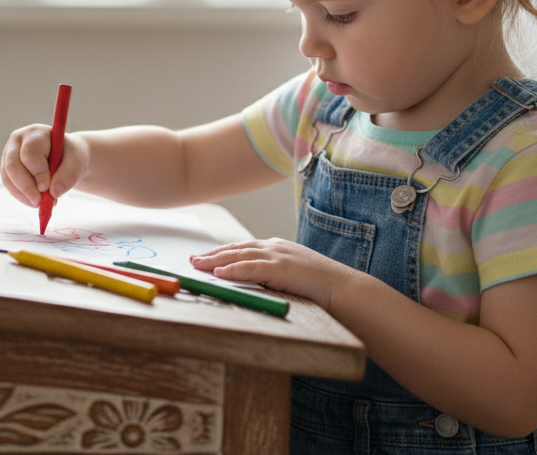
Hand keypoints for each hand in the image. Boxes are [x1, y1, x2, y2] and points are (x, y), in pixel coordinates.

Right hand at [0, 125, 87, 207]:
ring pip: (8, 177)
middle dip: (26, 187)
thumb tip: (54, 193)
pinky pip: (9, 185)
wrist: (66, 158)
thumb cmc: (71, 157)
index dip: (37, 172)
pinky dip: (21, 196)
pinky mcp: (7, 168)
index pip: (30, 153)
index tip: (47, 188)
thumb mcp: (77, 163)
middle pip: (13, 165)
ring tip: (41, 204)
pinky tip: (34, 201)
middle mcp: (18, 140)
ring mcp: (9, 154)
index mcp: (36, 133)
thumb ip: (68, 175)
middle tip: (39, 203)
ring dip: (23, 195)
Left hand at [190, 238, 359, 308]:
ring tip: (198, 265)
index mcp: (277, 247)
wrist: (343, 289)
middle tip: (193, 260)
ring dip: (215, 260)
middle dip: (212, 254)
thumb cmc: (319, 287)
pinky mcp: (281, 268)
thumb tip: (252, 284)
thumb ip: (271, 276)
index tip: (205, 257)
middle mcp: (275, 247)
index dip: (222, 252)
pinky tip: (219, 273)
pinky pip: (251, 268)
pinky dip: (233, 269)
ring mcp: (278, 255)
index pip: (243, 247)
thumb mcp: (290, 276)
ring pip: (239, 255)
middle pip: (236, 248)